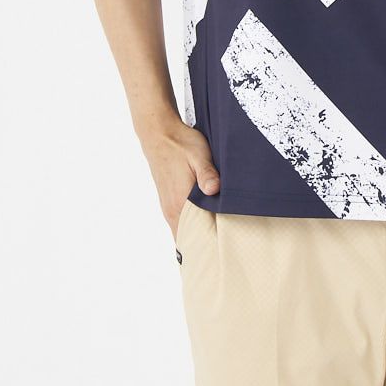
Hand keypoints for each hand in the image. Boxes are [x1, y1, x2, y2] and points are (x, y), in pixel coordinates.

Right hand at [138, 116, 219, 241]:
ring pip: (184, 229)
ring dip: (199, 232)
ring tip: (219, 234)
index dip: (205, 248)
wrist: (159, 133)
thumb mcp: (199, 155)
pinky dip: (193, 223)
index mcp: (180, 204)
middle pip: (188, 239)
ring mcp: (169, 205)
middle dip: (205, 244)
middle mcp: (172, 210)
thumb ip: (207, 174)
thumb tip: (215, 190)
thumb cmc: (180, 144)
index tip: (221, 251)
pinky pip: (181, 219)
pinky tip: (207, 217)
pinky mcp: (169, 198)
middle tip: (226, 246)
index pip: (190, 240)